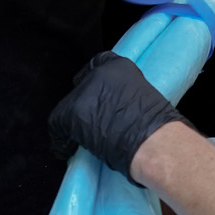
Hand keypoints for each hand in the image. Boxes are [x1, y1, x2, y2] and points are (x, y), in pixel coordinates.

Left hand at [49, 51, 186, 180]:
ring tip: (79, 140)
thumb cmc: (158, 127)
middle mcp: (98, 74)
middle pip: (79, 88)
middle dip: (83, 106)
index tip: (91, 95)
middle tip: (89, 123)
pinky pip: (57, 128)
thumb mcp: (144, 99)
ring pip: (67, 108)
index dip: (92, 82)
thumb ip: (126, 96)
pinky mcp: (71, 113)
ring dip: (73, 124)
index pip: (97, 63)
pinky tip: (67, 150)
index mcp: (120, 66)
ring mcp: (83, 93)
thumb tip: (117, 111)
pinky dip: (61, 141)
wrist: (154, 142)